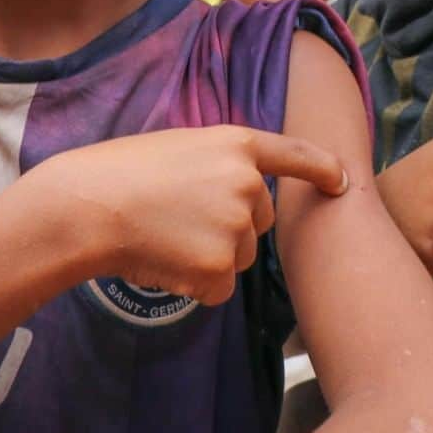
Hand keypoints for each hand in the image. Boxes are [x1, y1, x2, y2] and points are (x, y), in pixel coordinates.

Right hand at [35, 126, 347, 306]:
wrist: (90, 204)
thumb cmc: (123, 171)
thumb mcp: (181, 146)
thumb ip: (220, 163)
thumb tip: (241, 195)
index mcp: (237, 144)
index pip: (293, 156)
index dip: (321, 168)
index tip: (342, 180)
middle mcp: (247, 183)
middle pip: (259, 222)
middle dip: (230, 227)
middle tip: (179, 217)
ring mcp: (236, 225)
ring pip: (239, 257)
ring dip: (210, 257)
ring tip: (166, 236)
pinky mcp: (220, 266)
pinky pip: (219, 288)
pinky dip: (195, 285)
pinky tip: (165, 261)